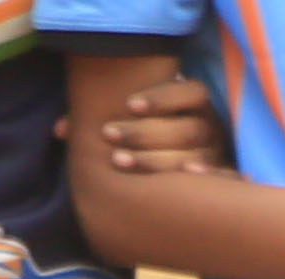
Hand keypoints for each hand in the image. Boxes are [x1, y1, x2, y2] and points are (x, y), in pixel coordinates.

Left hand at [86, 69, 227, 173]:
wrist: (172, 164)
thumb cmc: (142, 137)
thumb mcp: (125, 121)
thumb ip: (95, 120)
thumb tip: (60, 131)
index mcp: (194, 106)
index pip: (191, 92)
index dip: (162, 97)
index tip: (129, 105)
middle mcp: (211, 129)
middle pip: (189, 128)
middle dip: (146, 132)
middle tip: (109, 135)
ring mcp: (219, 156)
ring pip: (198, 156)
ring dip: (157, 159)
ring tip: (119, 160)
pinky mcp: (223, 180)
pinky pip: (225, 179)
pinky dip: (211, 179)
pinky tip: (185, 178)